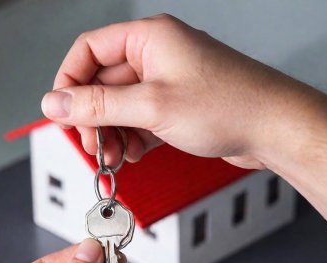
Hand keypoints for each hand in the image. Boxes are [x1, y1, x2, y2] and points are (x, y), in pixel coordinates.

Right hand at [41, 14, 304, 168]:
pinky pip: (141, 121)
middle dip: (94, 119)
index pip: (89, 51)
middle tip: (92, 145)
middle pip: (104, 84)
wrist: (271, 130)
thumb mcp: (152, 106)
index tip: (62, 113)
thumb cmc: (228, 106)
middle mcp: (156, 58)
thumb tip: (56, 103)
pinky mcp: (175, 107)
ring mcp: (166, 84)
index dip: (70, 82)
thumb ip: (99, 105)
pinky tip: (135, 154)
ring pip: (121, 107)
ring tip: (115, 158)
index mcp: (148, 39)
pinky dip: (133, 139)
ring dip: (113, 134)